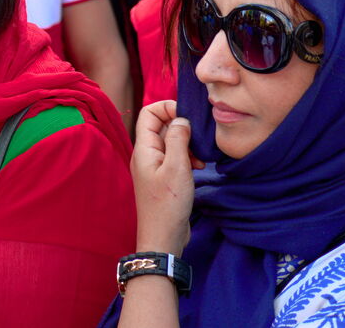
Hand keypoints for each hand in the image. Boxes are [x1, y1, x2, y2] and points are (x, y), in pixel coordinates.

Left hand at [131, 100, 200, 255]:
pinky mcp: (164, 178)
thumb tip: (181, 119)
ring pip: (171, 142)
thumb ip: (179, 139)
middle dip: (182, 127)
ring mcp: (155, 167)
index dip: (167, 107)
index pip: (149, 113)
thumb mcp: (178, 167)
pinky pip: (175, 158)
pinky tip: (200, 167)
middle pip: (161, 126)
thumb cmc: (168, 204)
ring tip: (200, 158)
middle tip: (198, 139)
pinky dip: (188, 158)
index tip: (187, 115)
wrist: (163, 238)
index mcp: (144, 148)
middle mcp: (146, 154)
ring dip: (188, 144)